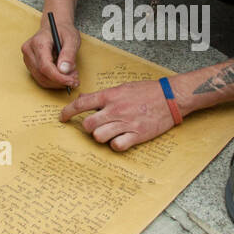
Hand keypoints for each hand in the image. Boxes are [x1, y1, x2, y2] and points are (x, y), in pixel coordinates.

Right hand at [22, 18, 79, 90]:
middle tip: (75, 79)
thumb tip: (64, 70)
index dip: (58, 78)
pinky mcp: (30, 64)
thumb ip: (69, 54)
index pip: (45, 66)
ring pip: (41, 79)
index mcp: (38, 42)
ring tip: (71, 76)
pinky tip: (64, 76)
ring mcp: (27, 58)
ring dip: (57, 83)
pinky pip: (40, 78)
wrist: (55, 27)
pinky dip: (53, 81)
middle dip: (60, 81)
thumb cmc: (63, 31)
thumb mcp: (71, 38)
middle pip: (42, 74)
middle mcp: (29, 50)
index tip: (71, 82)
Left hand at [61, 80, 178, 151]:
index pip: (82, 104)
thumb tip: (84, 99)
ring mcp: (126, 123)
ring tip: (109, 132)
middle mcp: (116, 110)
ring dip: (101, 136)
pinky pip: (117, 146)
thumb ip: (104, 95)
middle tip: (95, 126)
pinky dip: (116, 145)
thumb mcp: (123, 87)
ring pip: (99, 137)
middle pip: (88, 125)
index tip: (62, 118)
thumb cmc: (147, 91)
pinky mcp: (137, 135)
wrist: (170, 97)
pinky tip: (120, 139)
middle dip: (88, 128)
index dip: (68, 112)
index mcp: (111, 96)